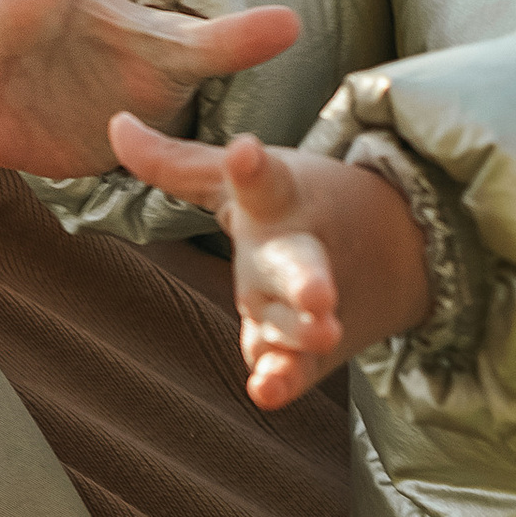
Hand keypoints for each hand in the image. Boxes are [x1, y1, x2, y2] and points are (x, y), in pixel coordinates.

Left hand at [105, 117, 430, 406]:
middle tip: (317, 294)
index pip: (264, 181)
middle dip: (307, 281)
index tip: (245, 153)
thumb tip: (114, 125)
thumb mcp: (245, 181)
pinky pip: (296, 366)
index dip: (251, 169)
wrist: (400, 248)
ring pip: (298, 325)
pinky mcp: (312, 349)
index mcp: (279, 201)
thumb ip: (176, 161)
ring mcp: (306, 307)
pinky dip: (284, 378)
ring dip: (302, 334)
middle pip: (299, 266)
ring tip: (321, 332)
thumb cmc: (302, 204)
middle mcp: (296, 253)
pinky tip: (267, 391)